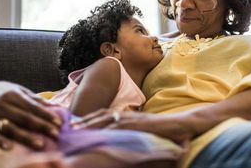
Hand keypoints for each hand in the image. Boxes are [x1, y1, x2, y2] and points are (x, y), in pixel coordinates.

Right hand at [0, 81, 61, 149]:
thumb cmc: (11, 94)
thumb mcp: (23, 92)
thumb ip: (38, 100)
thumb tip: (57, 106)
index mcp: (14, 95)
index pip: (33, 107)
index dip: (46, 115)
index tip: (59, 123)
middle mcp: (3, 105)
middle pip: (25, 118)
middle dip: (42, 126)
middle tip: (55, 134)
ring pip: (11, 128)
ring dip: (26, 137)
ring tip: (40, 144)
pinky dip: (1, 141)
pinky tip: (10, 148)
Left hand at [72, 109, 195, 143]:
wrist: (180, 125)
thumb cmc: (163, 129)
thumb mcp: (143, 128)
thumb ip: (131, 130)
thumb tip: (118, 136)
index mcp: (128, 115)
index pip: (105, 114)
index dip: (90, 119)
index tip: (76, 124)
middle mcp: (128, 115)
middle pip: (102, 115)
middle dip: (86, 121)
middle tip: (70, 127)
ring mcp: (134, 119)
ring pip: (108, 119)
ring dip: (92, 124)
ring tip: (78, 130)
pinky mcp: (139, 125)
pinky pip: (121, 127)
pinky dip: (109, 130)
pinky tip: (99, 134)